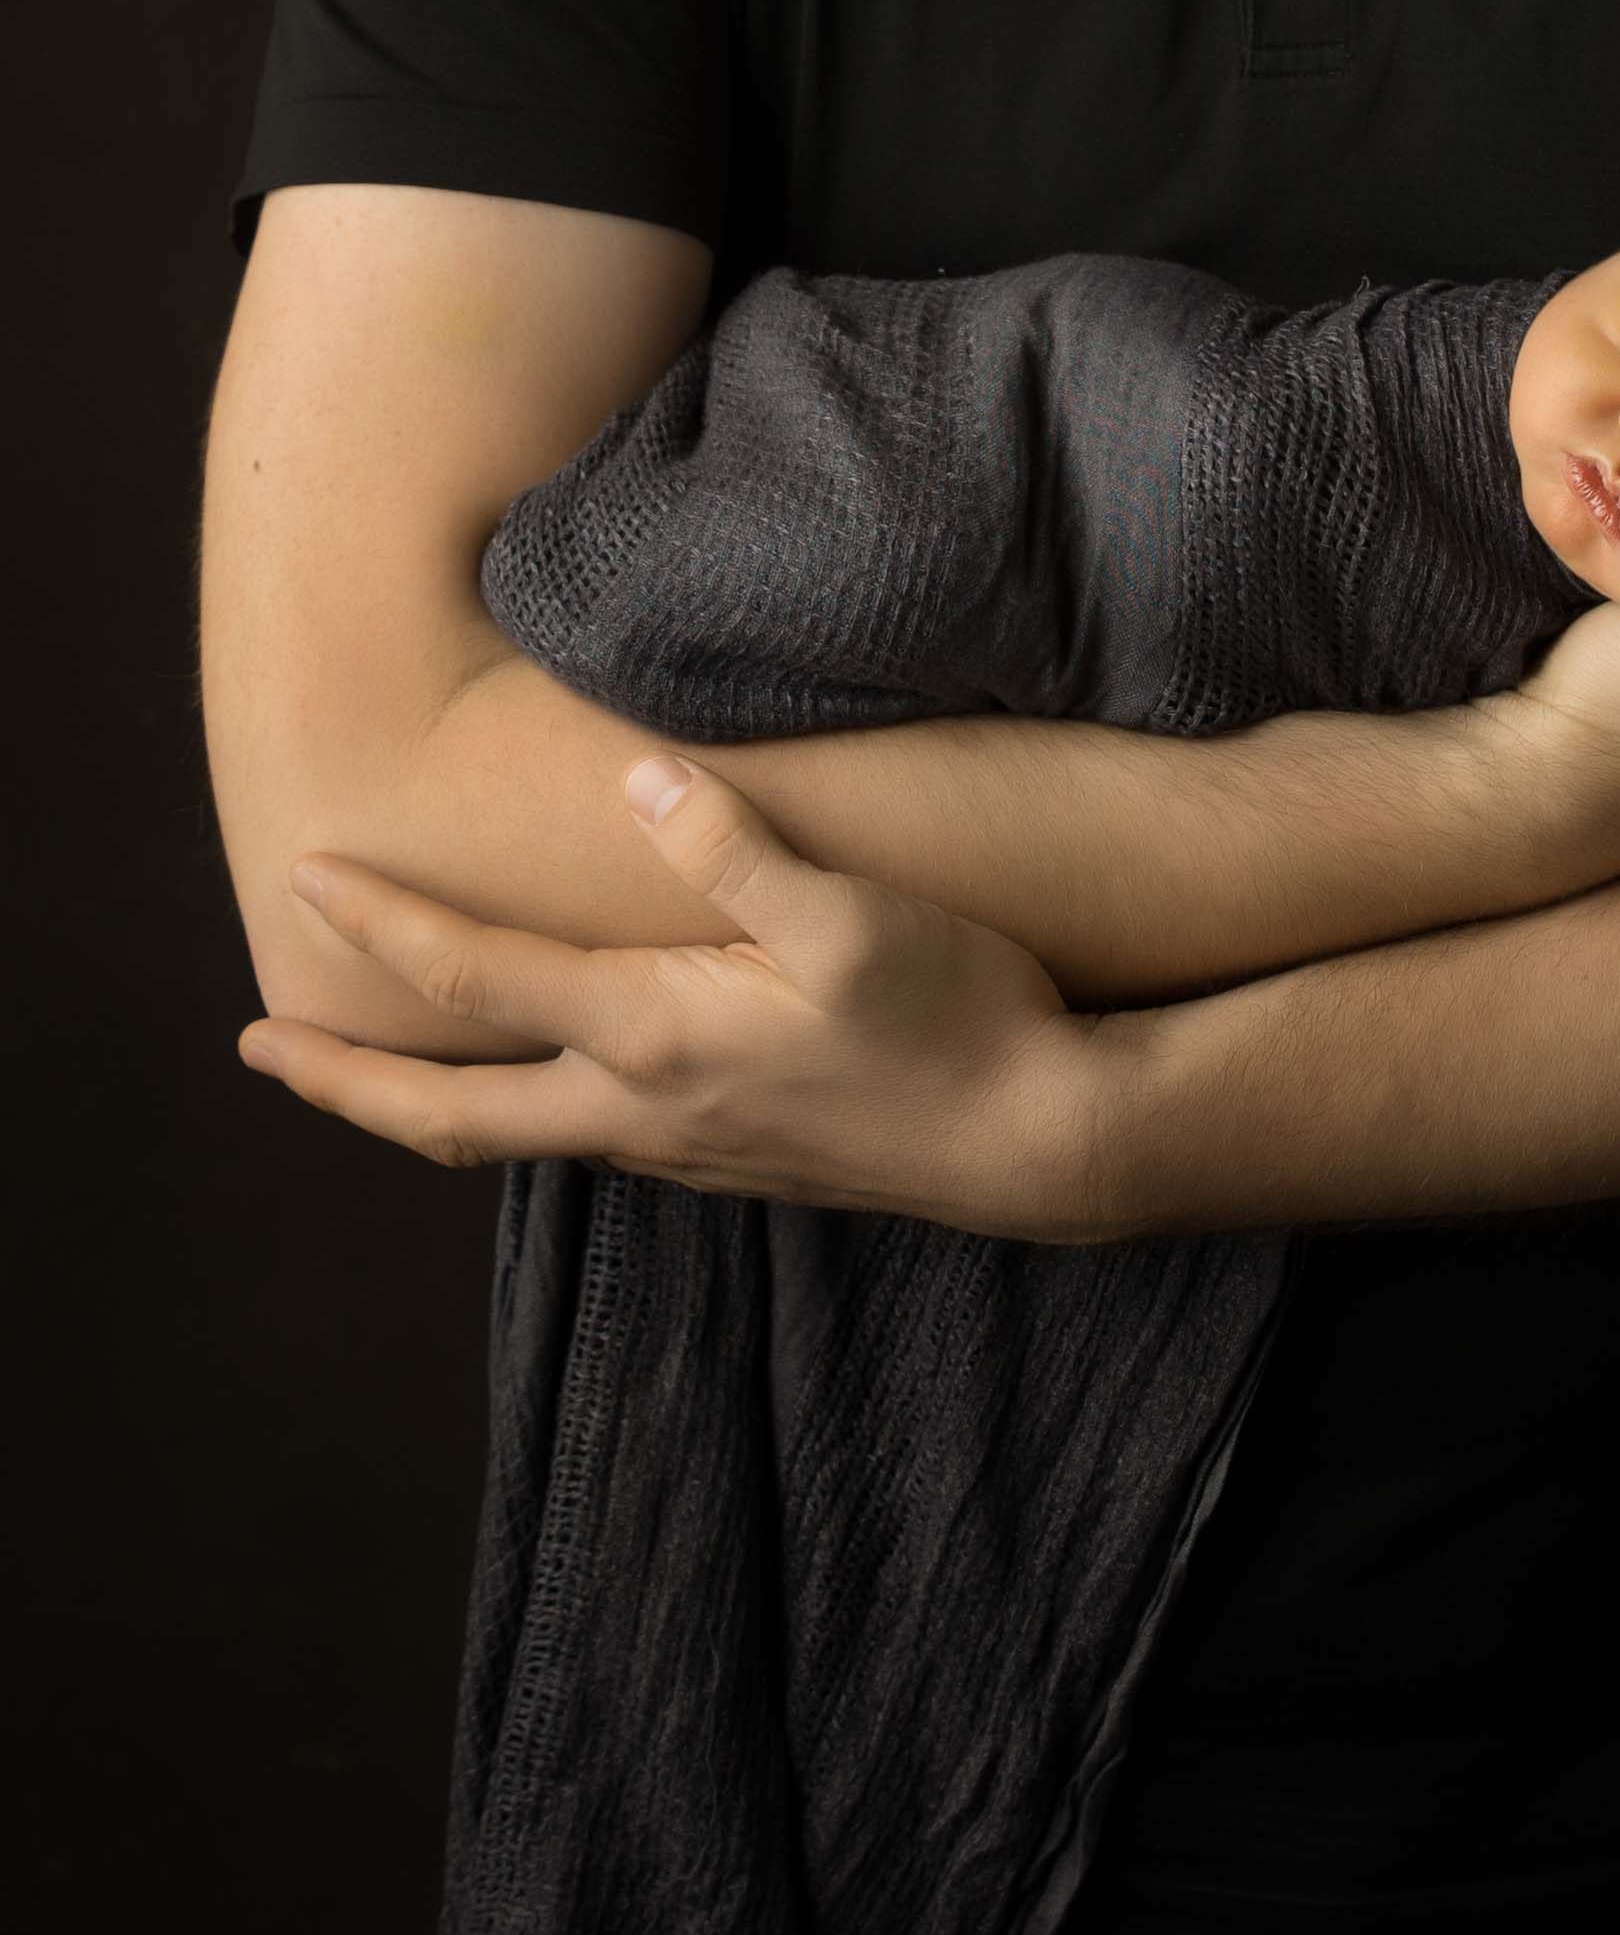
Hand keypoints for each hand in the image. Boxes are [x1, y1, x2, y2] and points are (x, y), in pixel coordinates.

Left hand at [234, 753, 1103, 1243]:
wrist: (1041, 1137)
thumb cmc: (951, 1015)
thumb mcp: (846, 915)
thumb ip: (731, 846)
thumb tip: (633, 778)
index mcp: (652, 1037)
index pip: (479, 979)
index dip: (384, 926)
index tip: (304, 877)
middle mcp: (643, 1110)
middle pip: (450, 1115)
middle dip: (345, 1083)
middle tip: (261, 1047)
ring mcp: (687, 1148)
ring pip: (515, 1133)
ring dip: (425, 1100)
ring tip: (376, 1057)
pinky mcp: (732, 1156)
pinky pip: (585, 1136)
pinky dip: (518, 1105)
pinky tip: (544, 1072)